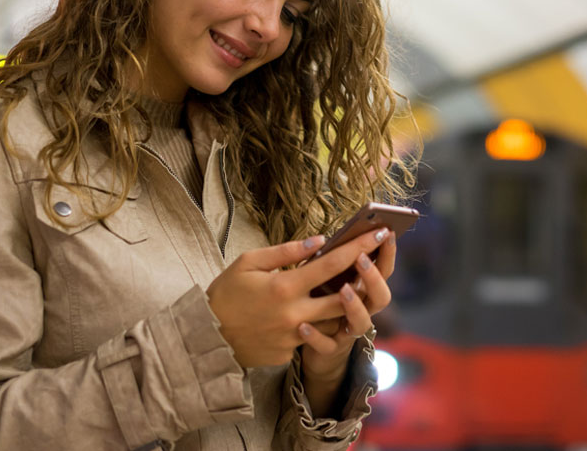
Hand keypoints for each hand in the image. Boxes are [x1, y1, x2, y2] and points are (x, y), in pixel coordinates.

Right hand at [205, 228, 388, 367]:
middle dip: (364, 279)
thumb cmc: (226, 293)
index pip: (332, 265)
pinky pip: (313, 336)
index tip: (379, 233)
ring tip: (351, 286)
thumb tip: (319, 241)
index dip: (360, 248)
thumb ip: (285, 251)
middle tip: (377, 264)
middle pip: (345, 297)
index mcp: (285, 287)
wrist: (207, 337)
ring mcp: (294, 337)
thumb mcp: (249, 262)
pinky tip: (313, 312)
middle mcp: (295, 314)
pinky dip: (316, 322)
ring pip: (334, 320)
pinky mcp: (290, 353)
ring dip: (346, 304)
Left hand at [297, 231, 396, 378]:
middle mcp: (363, 310)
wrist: (312, 344)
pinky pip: (328, 345)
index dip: (388, 253)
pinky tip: (303, 326)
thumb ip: (330, 263)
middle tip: (361, 258)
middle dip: (374, 278)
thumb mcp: (324, 279)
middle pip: (381, 297)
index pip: (384, 270)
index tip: (386, 232)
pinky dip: (316, 336)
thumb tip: (327, 238)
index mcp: (363, 290)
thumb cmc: (317, 302)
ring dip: (354, 305)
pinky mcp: (330, 349)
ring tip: (343, 290)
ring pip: (362, 322)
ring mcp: (349, 331)